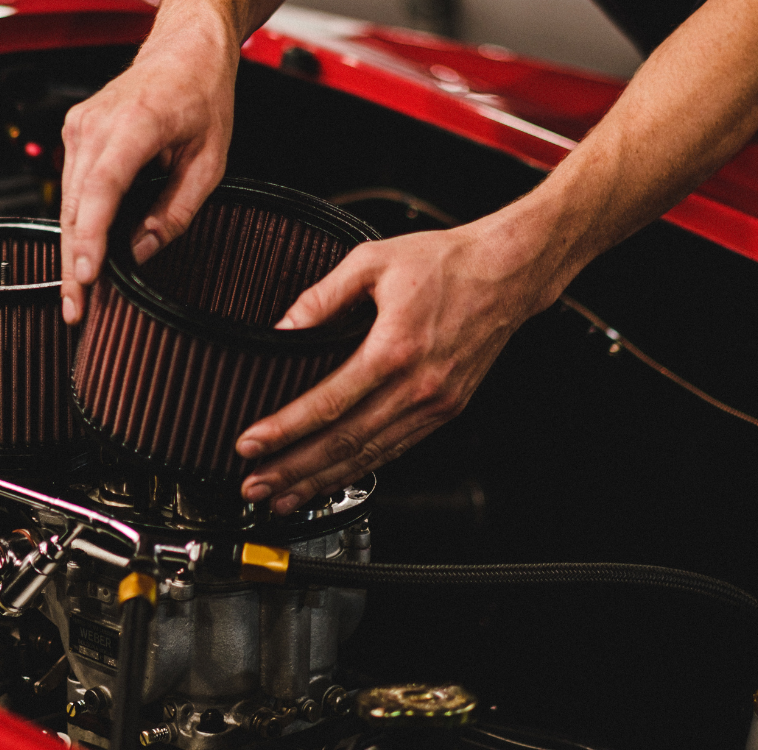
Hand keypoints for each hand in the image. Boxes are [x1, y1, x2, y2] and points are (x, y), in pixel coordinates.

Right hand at [59, 21, 237, 324]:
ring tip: (78, 291)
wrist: (185, 48)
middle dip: (74, 262)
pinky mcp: (76, 133)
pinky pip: (71, 187)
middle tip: (76, 309)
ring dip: (73, 247)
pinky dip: (77, 221)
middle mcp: (96, 124)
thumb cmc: (201, 92)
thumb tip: (143, 250)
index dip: (91, 239)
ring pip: (68, 202)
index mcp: (135, 125)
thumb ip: (176, 211)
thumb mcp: (210, 160)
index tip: (87, 277)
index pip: (101, 191)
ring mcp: (79, 127)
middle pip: (76, 207)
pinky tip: (85, 251)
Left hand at [234, 215, 559, 512]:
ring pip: (370, 456)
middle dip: (293, 470)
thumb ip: (322, 296)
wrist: (507, 271)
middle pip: (344, 442)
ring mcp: (435, 404)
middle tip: (254, 486)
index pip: (327, 403)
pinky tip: (333, 480)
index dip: (284, 430)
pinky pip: (396, 449)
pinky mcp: (446, 410)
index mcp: (394, 348)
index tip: (249, 445)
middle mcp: (417, 385)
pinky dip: (360, 471)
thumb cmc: (445, 262)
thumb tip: (282, 327)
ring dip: (322, 481)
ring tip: (284, 497)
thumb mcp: (372, 261)